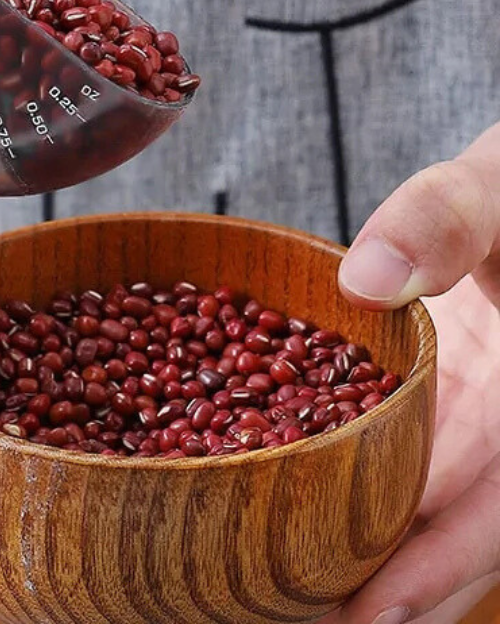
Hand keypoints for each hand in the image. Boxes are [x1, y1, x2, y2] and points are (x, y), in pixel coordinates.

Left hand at [325, 123, 499, 623]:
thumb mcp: (499, 186)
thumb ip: (445, 218)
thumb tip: (363, 279)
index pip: (497, 507)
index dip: (437, 570)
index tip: (366, 617)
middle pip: (457, 528)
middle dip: (388, 586)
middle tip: (294, 617)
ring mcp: (479, 409)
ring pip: (428, 501)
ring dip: (370, 552)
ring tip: (286, 592)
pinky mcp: (446, 389)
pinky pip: (406, 450)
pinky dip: (360, 483)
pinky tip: (302, 501)